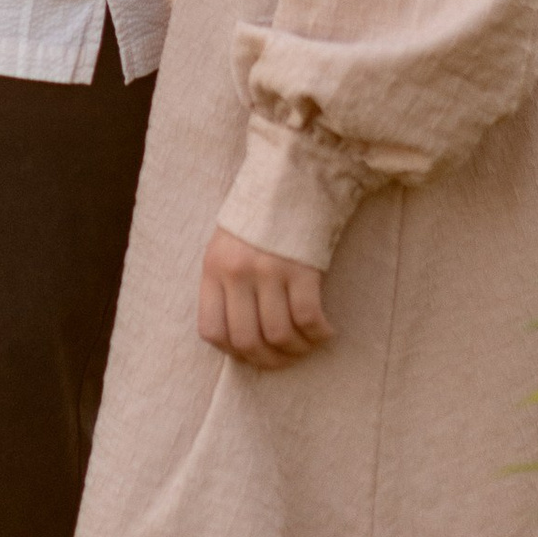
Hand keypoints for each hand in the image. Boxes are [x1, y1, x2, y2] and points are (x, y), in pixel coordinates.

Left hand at [196, 226, 331, 367]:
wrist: (293, 175)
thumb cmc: (261, 215)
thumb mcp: (228, 244)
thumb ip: (228, 283)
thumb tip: (240, 335)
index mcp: (214, 268)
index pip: (212, 331)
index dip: (234, 352)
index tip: (254, 353)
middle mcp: (237, 272)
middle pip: (247, 340)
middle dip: (268, 361)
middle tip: (286, 359)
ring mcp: (269, 270)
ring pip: (279, 335)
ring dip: (297, 350)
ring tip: (307, 345)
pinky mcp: (301, 267)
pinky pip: (308, 318)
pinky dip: (319, 334)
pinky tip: (326, 331)